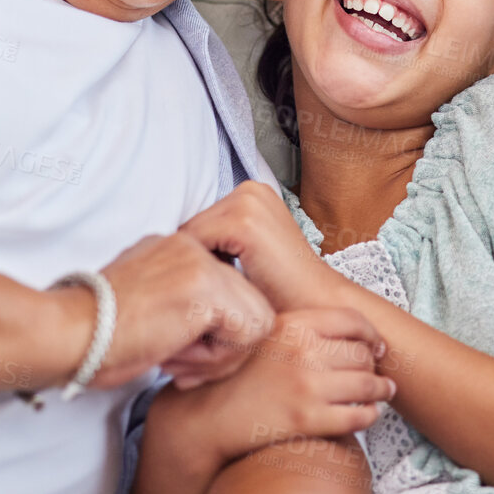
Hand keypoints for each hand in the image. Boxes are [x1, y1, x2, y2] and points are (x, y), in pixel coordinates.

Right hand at [82, 231, 275, 391]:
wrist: (68, 333)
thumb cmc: (97, 335)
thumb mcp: (146, 305)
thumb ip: (181, 305)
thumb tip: (211, 329)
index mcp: (177, 248)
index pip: (233, 291)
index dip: (217, 332)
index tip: (180, 351)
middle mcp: (193, 246)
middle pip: (253, 304)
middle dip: (226, 346)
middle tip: (184, 362)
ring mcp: (202, 263)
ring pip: (258, 320)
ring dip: (222, 352)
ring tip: (177, 357)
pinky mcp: (205, 287)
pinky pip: (247, 332)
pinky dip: (217, 356)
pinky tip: (177, 354)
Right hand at [151, 307, 392, 473]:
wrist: (210, 414)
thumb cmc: (238, 372)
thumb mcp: (266, 331)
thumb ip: (301, 324)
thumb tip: (348, 325)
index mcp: (294, 323)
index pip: (353, 320)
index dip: (371, 333)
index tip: (376, 344)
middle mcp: (303, 350)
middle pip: (362, 353)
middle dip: (373, 364)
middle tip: (375, 371)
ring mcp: (307, 385)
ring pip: (367, 384)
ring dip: (380, 390)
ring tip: (383, 393)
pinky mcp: (308, 419)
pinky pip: (358, 416)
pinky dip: (370, 415)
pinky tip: (369, 413)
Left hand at [180, 182, 340, 311]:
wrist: (318, 304)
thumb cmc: (283, 288)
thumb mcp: (249, 251)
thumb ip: (219, 239)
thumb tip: (175, 246)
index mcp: (252, 192)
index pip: (199, 221)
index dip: (198, 255)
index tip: (208, 281)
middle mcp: (249, 189)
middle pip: (191, 227)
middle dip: (196, 259)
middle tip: (213, 289)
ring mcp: (247, 203)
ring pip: (189, 237)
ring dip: (197, 266)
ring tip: (219, 289)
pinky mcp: (242, 223)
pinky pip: (196, 245)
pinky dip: (200, 270)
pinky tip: (221, 289)